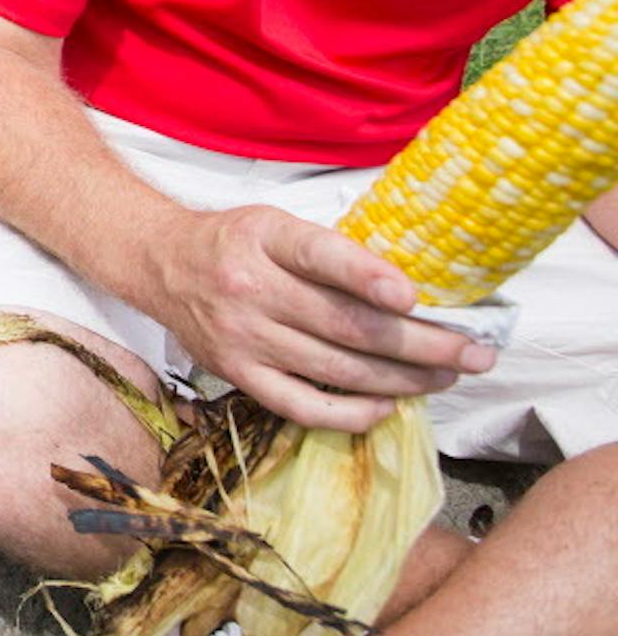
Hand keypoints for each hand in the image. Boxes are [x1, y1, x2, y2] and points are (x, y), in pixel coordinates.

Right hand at [140, 205, 496, 430]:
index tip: (415, 295)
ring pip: (336, 369)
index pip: (320, 257)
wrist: (160, 263)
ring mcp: (241, 338)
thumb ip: (330, 250)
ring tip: (445, 378)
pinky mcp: (235, 374)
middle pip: (346, 325)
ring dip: (402, 379)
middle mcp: (250, 290)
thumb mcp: (275, 223)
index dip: (368, 277)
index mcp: (264, 239)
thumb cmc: (233, 241)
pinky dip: (350, 413)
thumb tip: (411, 288)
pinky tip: (386, 406)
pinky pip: (301, 405)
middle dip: (422, 344)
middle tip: (474, 353)